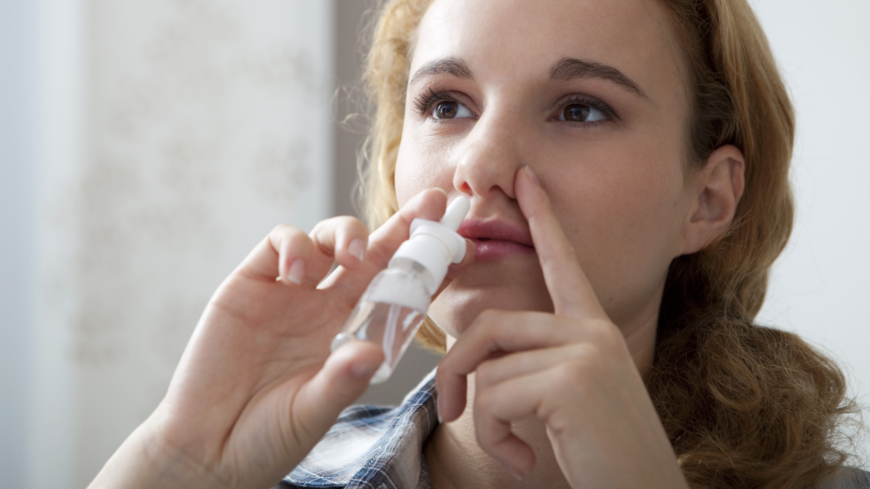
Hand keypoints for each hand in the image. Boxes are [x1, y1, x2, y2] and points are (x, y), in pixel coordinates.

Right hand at [89, 188, 472, 488]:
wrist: (207, 447)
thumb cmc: (268, 437)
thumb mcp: (312, 413)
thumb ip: (341, 383)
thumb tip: (373, 353)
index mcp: (353, 335)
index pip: (399, 290)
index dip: (427, 266)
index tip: (462, 247)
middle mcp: (327, 306)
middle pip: (373, 253)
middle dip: (404, 225)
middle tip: (435, 203)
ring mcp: (289, 292)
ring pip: (330, 238)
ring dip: (349, 234)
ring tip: (353, 256)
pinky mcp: (250, 284)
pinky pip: (279, 244)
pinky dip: (295, 244)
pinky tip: (298, 268)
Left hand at [435, 167, 687, 487]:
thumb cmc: (601, 455)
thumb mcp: (569, 398)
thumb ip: (536, 364)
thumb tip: (478, 360)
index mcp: (593, 330)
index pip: (562, 263)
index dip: (543, 219)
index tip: (526, 180)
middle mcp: (592, 331)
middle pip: (491, 326)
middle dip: (455, 371)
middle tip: (447, 411)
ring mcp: (585, 351)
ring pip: (488, 368)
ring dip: (485, 419)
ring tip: (515, 448)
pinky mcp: (573, 379)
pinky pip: (494, 397)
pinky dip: (494, 437)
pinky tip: (525, 459)